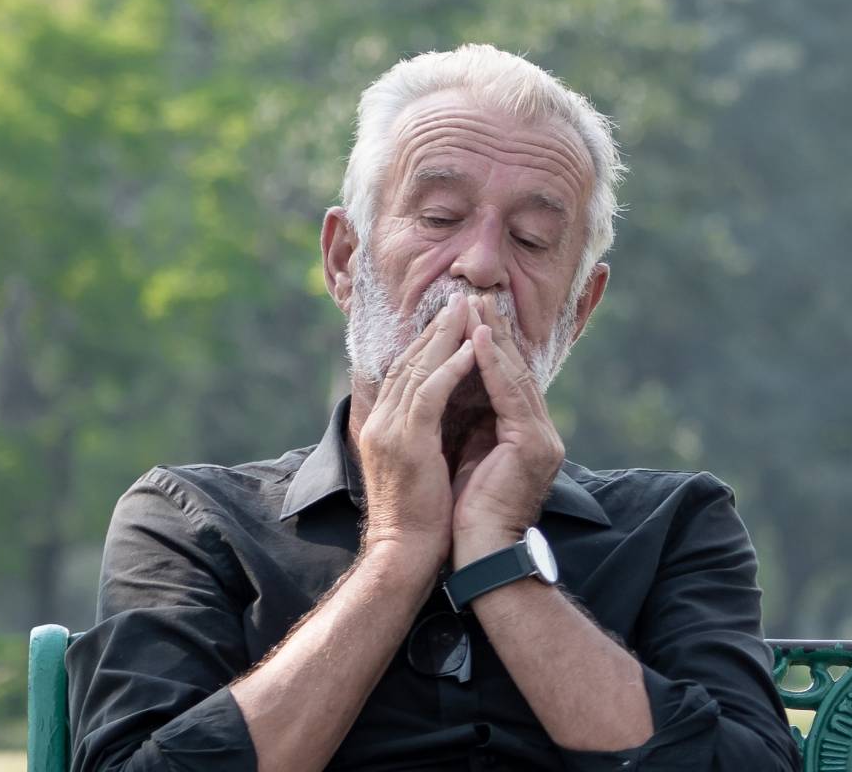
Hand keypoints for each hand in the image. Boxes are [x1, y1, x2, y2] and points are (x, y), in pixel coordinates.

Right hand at [357, 300, 477, 559]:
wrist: (405, 553)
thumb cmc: (420, 517)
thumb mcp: (420, 465)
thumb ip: (424, 434)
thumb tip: (443, 416)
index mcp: (381, 426)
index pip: (405, 372)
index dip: (429, 342)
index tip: (452, 318)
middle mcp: (380, 421)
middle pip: (409, 360)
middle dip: (437, 328)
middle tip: (461, 298)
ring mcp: (389, 429)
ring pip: (419, 368)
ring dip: (446, 336)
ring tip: (469, 309)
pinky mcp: (407, 441)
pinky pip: (431, 392)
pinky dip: (451, 367)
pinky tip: (471, 347)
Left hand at [449, 293, 564, 566]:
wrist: (479, 552)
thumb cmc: (467, 512)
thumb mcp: (470, 455)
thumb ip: (475, 422)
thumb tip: (459, 388)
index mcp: (528, 438)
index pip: (509, 383)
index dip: (492, 348)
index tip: (473, 317)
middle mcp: (542, 434)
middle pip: (517, 372)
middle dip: (495, 333)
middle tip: (476, 297)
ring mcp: (542, 439)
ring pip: (515, 376)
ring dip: (494, 339)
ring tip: (475, 307)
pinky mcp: (532, 445)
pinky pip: (509, 394)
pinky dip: (492, 364)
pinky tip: (478, 338)